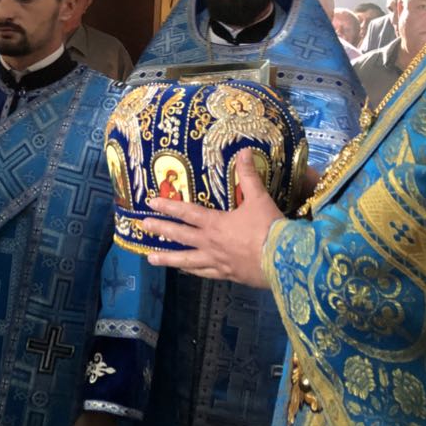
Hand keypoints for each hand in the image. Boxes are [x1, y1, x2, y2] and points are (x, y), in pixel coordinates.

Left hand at [142, 149, 284, 287]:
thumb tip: (243, 151)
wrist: (283, 261)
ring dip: (168, 258)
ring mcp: (217, 261)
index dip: (168, 206)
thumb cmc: (269, 228)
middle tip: (142, 226)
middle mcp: (211, 243)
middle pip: (180, 235)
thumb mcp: (259, 198)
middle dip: (160, 229)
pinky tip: (185, 271)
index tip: (150, 204)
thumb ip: (248, 175)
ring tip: (150, 258)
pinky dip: (192, 271)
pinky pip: (204, 273)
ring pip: (186, 260)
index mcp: (216, 223)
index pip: (186, 212)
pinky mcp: (227, 275)